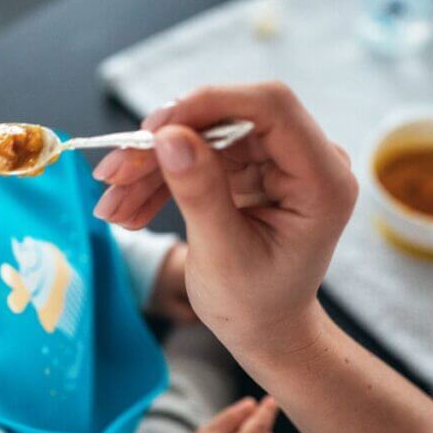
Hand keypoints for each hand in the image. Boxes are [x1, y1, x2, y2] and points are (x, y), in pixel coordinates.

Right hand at [92, 83, 356, 358]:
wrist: (264, 328)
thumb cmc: (254, 304)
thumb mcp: (223, 254)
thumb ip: (200, 192)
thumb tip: (168, 137)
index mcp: (323, 180)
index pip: (271, 108)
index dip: (210, 104)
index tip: (154, 127)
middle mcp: (306, 160)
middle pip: (226, 120)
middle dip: (163, 145)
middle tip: (111, 174)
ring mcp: (277, 162)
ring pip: (202, 138)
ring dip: (150, 168)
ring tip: (110, 205)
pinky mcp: (251, 168)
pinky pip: (197, 156)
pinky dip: (159, 180)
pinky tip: (127, 208)